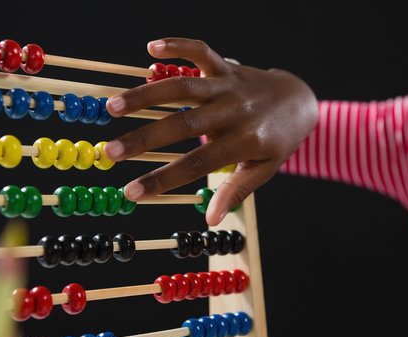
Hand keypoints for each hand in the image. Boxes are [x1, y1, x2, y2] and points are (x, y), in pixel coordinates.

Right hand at [104, 38, 317, 224]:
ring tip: (113, 107)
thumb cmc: (276, 141)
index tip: (132, 192)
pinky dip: (178, 45)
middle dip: (144, 139)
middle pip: (184, 126)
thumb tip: (210, 221)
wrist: (298, 101)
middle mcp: (234, 112)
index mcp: (244, 142)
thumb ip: (236, 192)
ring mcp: (228, 86)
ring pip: (184, 88)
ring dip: (147, 95)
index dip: (163, 179)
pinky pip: (201, 51)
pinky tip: (151, 47)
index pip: (198, 164)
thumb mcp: (263, 170)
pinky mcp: (225, 67)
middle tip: (109, 153)